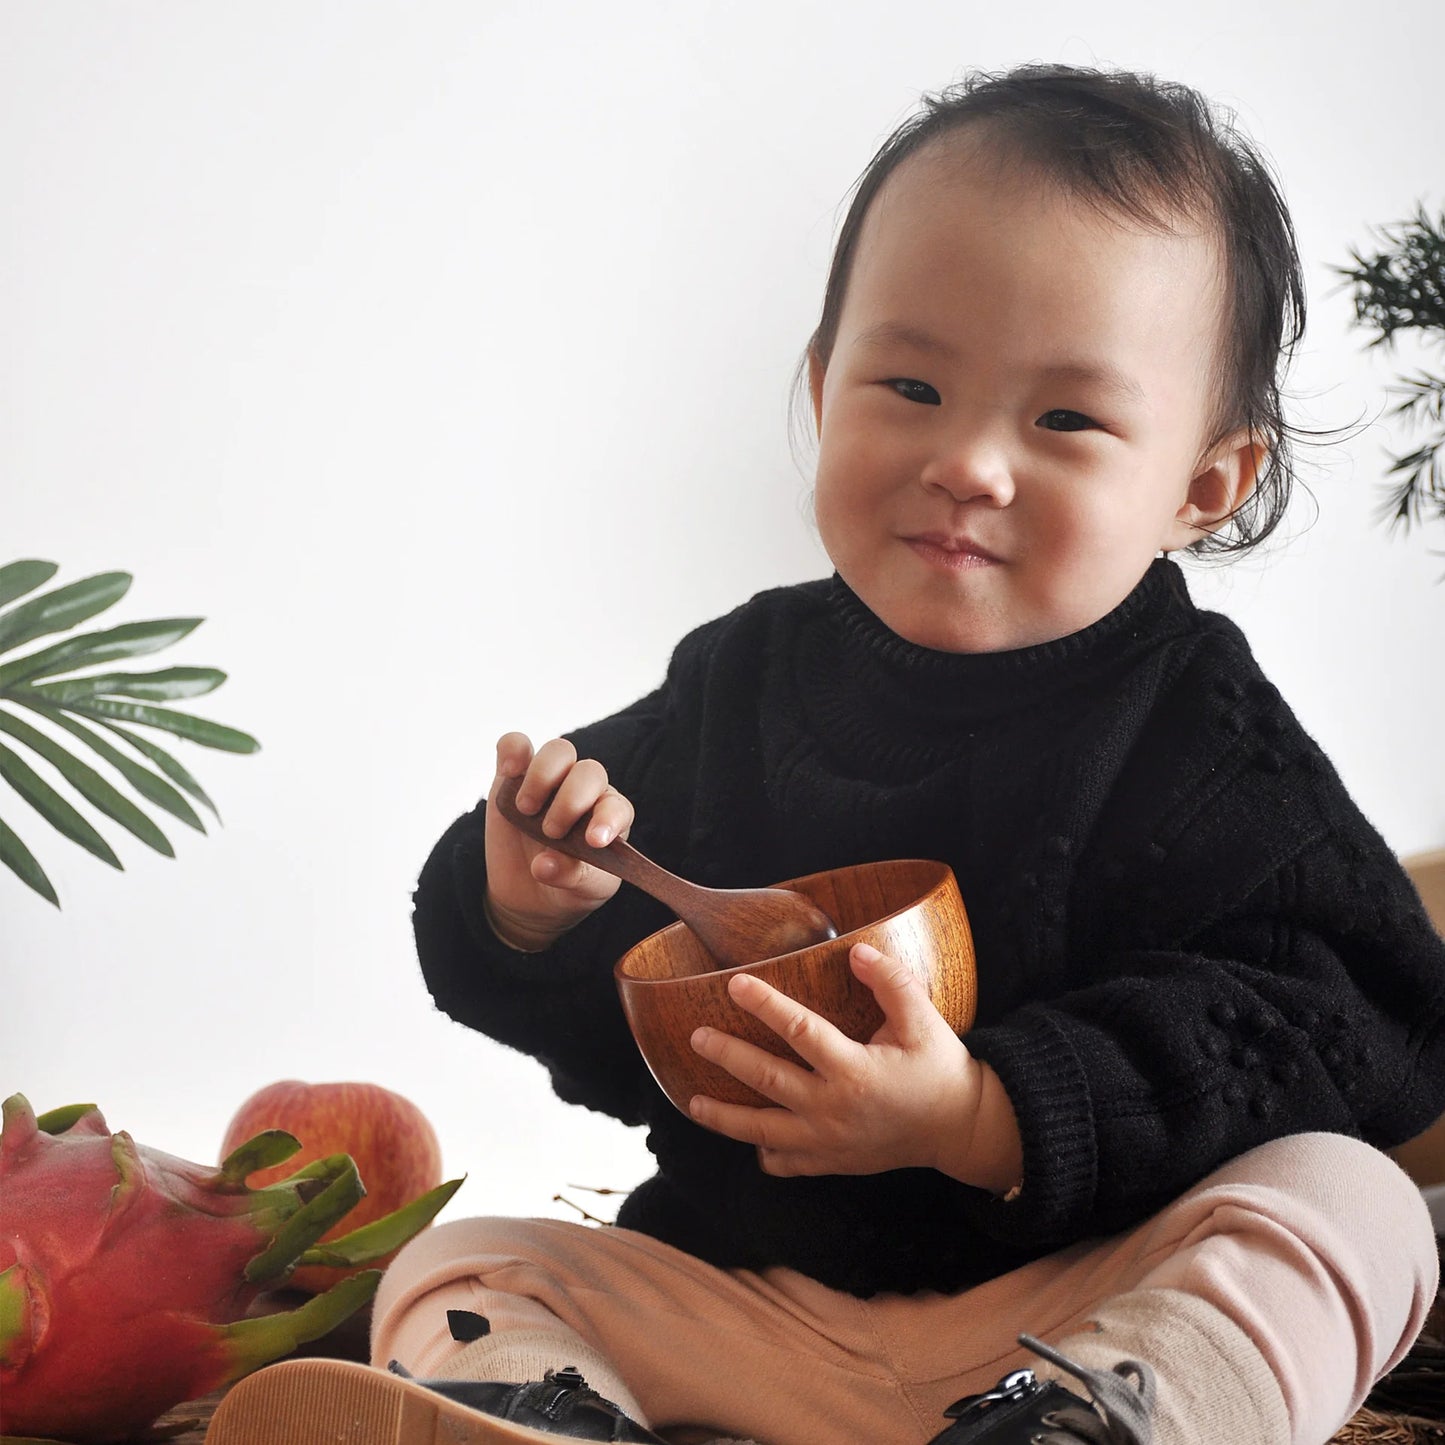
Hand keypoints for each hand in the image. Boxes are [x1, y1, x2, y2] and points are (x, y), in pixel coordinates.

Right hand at [483, 732, 634, 951]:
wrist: (530, 888)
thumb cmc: (567, 886)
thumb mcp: (577, 891)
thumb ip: (568, 878)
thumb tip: (543, 865)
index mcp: (609, 818)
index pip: (617, 806)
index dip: (608, 818)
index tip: (593, 841)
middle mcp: (585, 792)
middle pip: (589, 772)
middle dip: (570, 801)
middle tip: (551, 832)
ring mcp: (550, 780)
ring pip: (558, 750)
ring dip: (543, 776)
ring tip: (527, 809)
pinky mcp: (513, 776)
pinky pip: (515, 745)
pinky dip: (512, 750)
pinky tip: (509, 771)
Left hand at [688, 942, 1017, 1187]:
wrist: (958, 1128)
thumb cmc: (938, 1068)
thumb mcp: (923, 1020)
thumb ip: (892, 982)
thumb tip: (855, 952)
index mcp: (854, 1069)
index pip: (799, 1030)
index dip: (765, 1005)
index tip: (735, 983)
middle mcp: (833, 1108)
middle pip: (767, 1079)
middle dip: (727, 1056)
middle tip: (697, 1035)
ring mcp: (827, 1141)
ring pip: (762, 1131)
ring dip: (724, 1117)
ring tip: (692, 1101)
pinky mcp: (831, 1162)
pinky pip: (785, 1163)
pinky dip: (762, 1153)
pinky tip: (745, 1140)